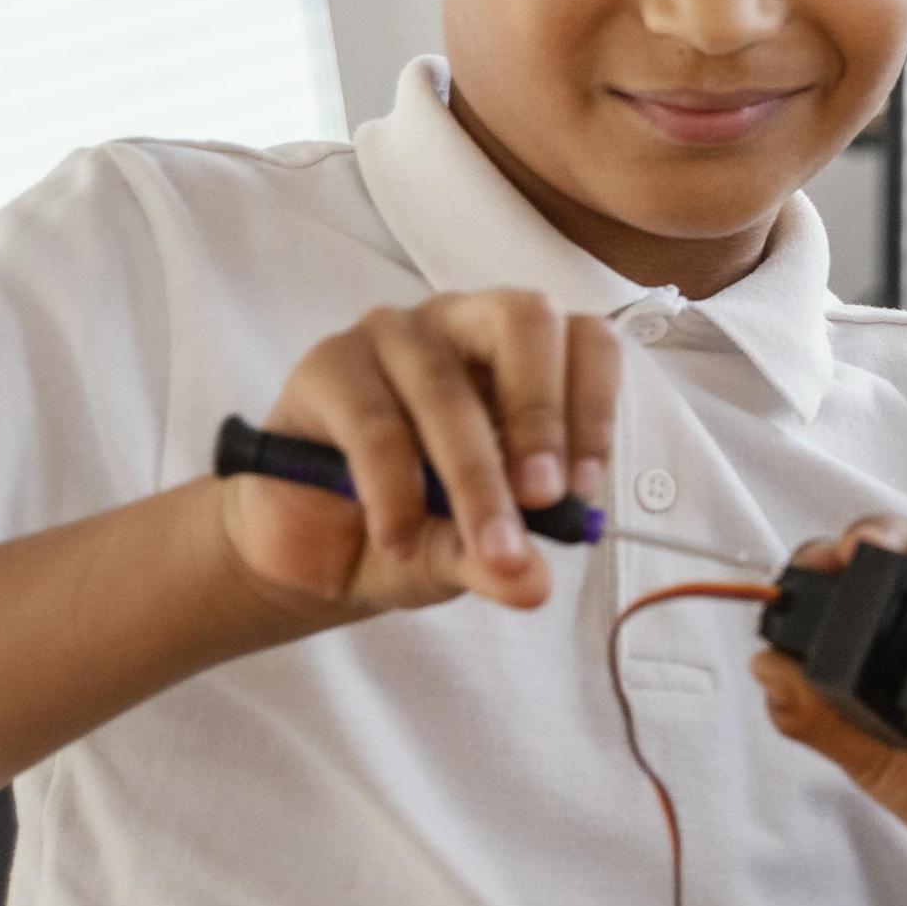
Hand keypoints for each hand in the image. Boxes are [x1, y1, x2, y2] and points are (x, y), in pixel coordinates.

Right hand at [218, 292, 618, 617]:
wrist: (312, 547)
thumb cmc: (414, 522)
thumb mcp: (470, 551)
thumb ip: (503, 561)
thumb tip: (534, 585)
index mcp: (522, 353)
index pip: (585, 338)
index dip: (595, 408)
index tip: (584, 489)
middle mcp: (463, 324)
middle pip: (522, 320)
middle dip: (541, 416)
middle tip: (543, 499)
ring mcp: (392, 336)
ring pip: (445, 388)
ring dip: (474, 478)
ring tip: (483, 547)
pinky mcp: (327, 367)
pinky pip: (373, 424)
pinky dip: (394, 492)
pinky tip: (399, 540)